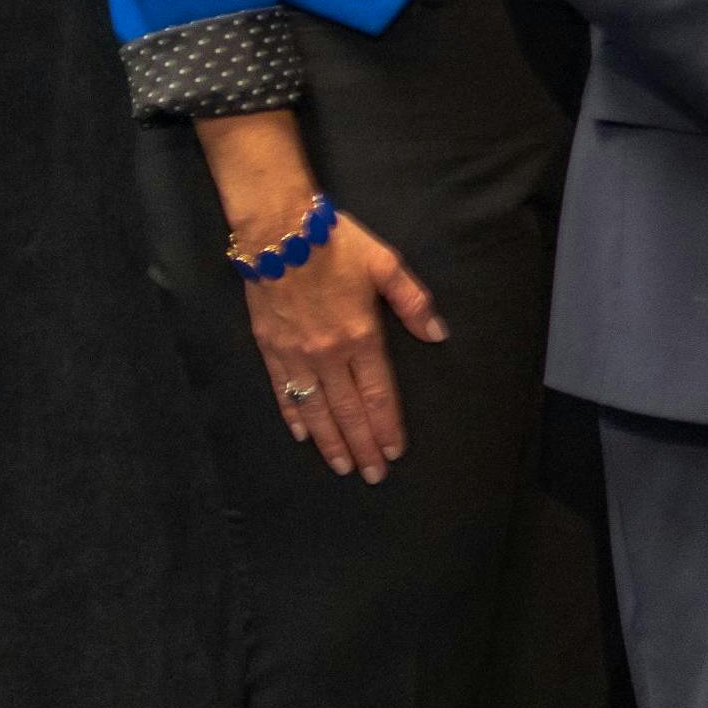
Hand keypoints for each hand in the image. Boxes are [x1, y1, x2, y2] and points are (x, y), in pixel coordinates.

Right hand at [195, 112, 439, 481]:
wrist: (278, 232)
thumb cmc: (337, 244)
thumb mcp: (387, 264)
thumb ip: (413, 302)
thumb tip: (438, 334)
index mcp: (361, 335)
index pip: (378, 392)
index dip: (387, 424)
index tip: (395, 451)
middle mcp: (328, 353)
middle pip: (348, 409)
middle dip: (362, 445)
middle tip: (372, 475)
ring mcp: (295, 354)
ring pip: (315, 408)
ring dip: (330, 440)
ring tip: (342, 465)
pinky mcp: (270, 348)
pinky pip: (282, 390)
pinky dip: (293, 415)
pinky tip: (302, 435)